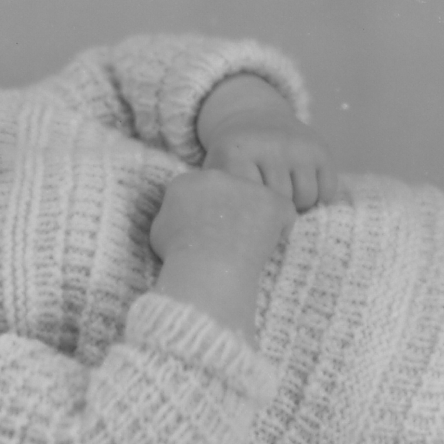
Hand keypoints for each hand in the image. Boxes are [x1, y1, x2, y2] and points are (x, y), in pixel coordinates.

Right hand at [149, 169, 295, 339]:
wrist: (206, 267)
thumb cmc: (179, 258)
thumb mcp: (159, 234)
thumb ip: (172, 218)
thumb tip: (179, 218)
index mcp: (187, 181)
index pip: (202, 191)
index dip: (209, 212)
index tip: (210, 233)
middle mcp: (217, 175)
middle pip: (230, 190)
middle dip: (232, 210)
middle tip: (232, 239)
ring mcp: (247, 186)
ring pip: (257, 199)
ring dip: (255, 218)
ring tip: (249, 246)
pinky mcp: (272, 201)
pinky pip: (284, 212)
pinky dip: (281, 228)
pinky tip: (269, 245)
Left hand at [197, 74, 346, 210]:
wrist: (253, 118)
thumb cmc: (233, 160)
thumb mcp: (217, 174)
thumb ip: (221, 201)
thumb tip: (239, 239)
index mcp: (236, 152)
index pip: (250, 204)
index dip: (251, 216)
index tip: (245, 213)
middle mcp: (269, 145)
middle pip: (280, 202)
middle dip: (275, 210)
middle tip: (265, 204)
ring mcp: (298, 145)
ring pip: (306, 198)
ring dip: (297, 205)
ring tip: (283, 197)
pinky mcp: (321, 148)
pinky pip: (327, 191)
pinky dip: (318, 197)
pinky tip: (300, 187)